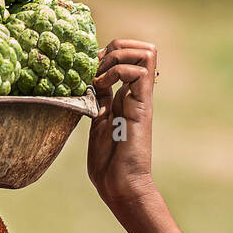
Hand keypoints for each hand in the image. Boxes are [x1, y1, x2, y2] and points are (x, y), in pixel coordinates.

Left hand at [88, 39, 156, 206]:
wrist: (120, 184)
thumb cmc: (108, 163)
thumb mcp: (98, 123)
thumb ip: (99, 103)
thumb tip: (89, 86)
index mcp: (125, 96)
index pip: (127, 57)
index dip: (107, 54)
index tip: (87, 69)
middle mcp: (136, 93)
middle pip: (140, 48)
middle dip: (114, 48)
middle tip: (94, 68)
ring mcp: (140, 98)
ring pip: (145, 52)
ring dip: (118, 56)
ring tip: (99, 76)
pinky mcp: (141, 107)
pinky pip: (138, 72)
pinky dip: (116, 71)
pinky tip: (100, 87)